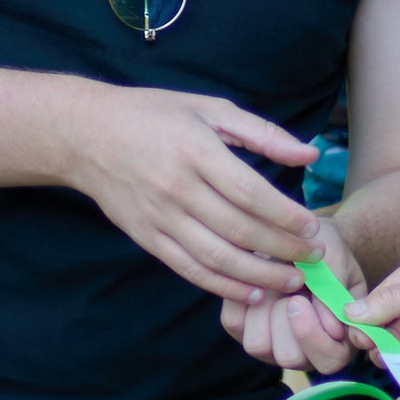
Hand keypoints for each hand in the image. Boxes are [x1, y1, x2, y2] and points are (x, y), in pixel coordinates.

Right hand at [61, 87, 319, 299]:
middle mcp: (176, 188)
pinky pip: (190, 269)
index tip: (312, 228)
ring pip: (217, 258)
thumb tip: (310, 154)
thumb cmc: (154, 115)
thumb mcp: (209, 109)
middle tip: (313, 258)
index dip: (285, 216)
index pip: (250, 193)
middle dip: (283, 249)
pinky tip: (252, 290)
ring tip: (292, 281)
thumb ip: (262, 133)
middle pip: (239, 230)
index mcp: (195, 151)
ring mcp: (159, 217)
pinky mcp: (147, 238)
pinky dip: (223, 285)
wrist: (87, 135)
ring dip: (260, 275)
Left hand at [222, 212, 362, 370]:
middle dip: (286, 320)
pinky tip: (257, 280)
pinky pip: (234, 322)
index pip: (329, 360)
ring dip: (265, 308)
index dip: (316, 335)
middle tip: (291, 287)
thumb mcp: (336, 264)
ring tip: (275, 281)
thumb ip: (335, 294)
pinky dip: (243, 297)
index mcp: (337, 341)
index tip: (302, 301)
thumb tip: (333, 329)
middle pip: (288, 357)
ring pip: (257, 345)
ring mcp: (270, 345)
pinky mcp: (241, 330)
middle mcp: (303, 352)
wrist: (297, 235)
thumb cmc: (325, 252)